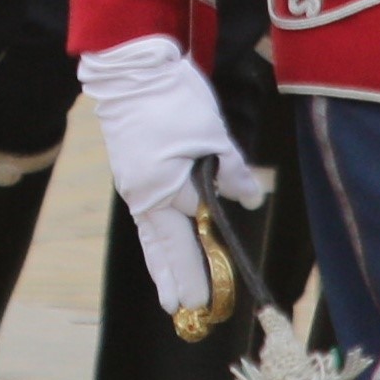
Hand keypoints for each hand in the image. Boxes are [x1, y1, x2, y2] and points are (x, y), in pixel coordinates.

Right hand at [81, 38, 273, 325]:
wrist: (130, 65)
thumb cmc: (173, 97)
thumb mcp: (212, 134)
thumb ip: (232, 173)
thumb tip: (249, 200)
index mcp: (163, 189)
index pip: (188, 240)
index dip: (201, 272)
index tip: (208, 305)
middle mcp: (143, 193)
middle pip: (162, 247)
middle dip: (176, 281)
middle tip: (186, 314)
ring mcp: (134, 183)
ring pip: (151, 235)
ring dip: (163, 265)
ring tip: (170, 296)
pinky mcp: (132, 171)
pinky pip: (145, 218)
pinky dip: (155, 240)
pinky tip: (162, 247)